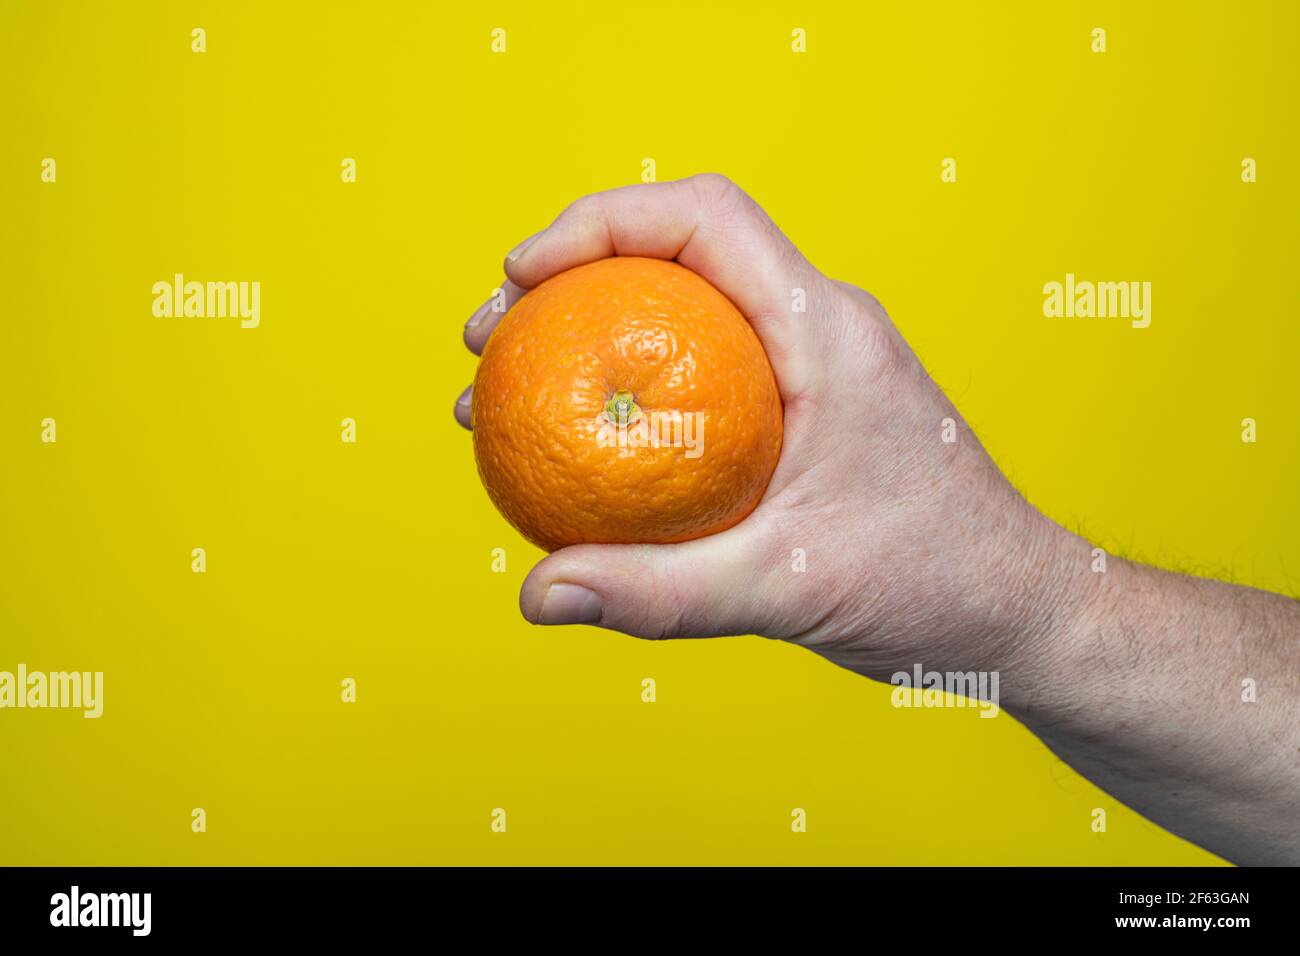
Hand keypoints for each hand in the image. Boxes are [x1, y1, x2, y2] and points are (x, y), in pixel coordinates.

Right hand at [454, 174, 1085, 686]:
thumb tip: (540, 594)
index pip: (705, 216)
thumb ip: (660, 593)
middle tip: (491, 344)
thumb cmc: (935, 585)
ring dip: (590, 330)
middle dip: (568, 275)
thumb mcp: (789, 589)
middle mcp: (817, 329)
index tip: (520, 272)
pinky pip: (698, 369)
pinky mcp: (798, 411)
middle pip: (676, 251)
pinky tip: (582, 444)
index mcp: (825, 331)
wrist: (1013, 610)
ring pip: (681, 309)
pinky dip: (630, 385)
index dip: (600, 222)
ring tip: (511, 393)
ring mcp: (808, 367)